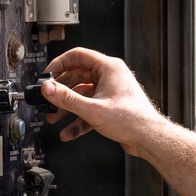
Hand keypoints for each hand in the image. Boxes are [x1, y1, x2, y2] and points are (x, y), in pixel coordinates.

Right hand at [42, 47, 167, 156]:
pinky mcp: (110, 107)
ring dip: (68, 108)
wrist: (149, 138)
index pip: (78, 56)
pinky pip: (89, 109)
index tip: (47, 75)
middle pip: (77, 77)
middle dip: (61, 91)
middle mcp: (110, 77)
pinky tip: (69, 132)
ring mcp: (110, 92)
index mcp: (109, 68)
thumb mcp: (92, 109)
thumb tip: (48, 88)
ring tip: (54, 118)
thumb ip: (66, 98)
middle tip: (48, 99)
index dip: (59, 64)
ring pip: (82, 95)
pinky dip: (79, 120)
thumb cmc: (132, 120)